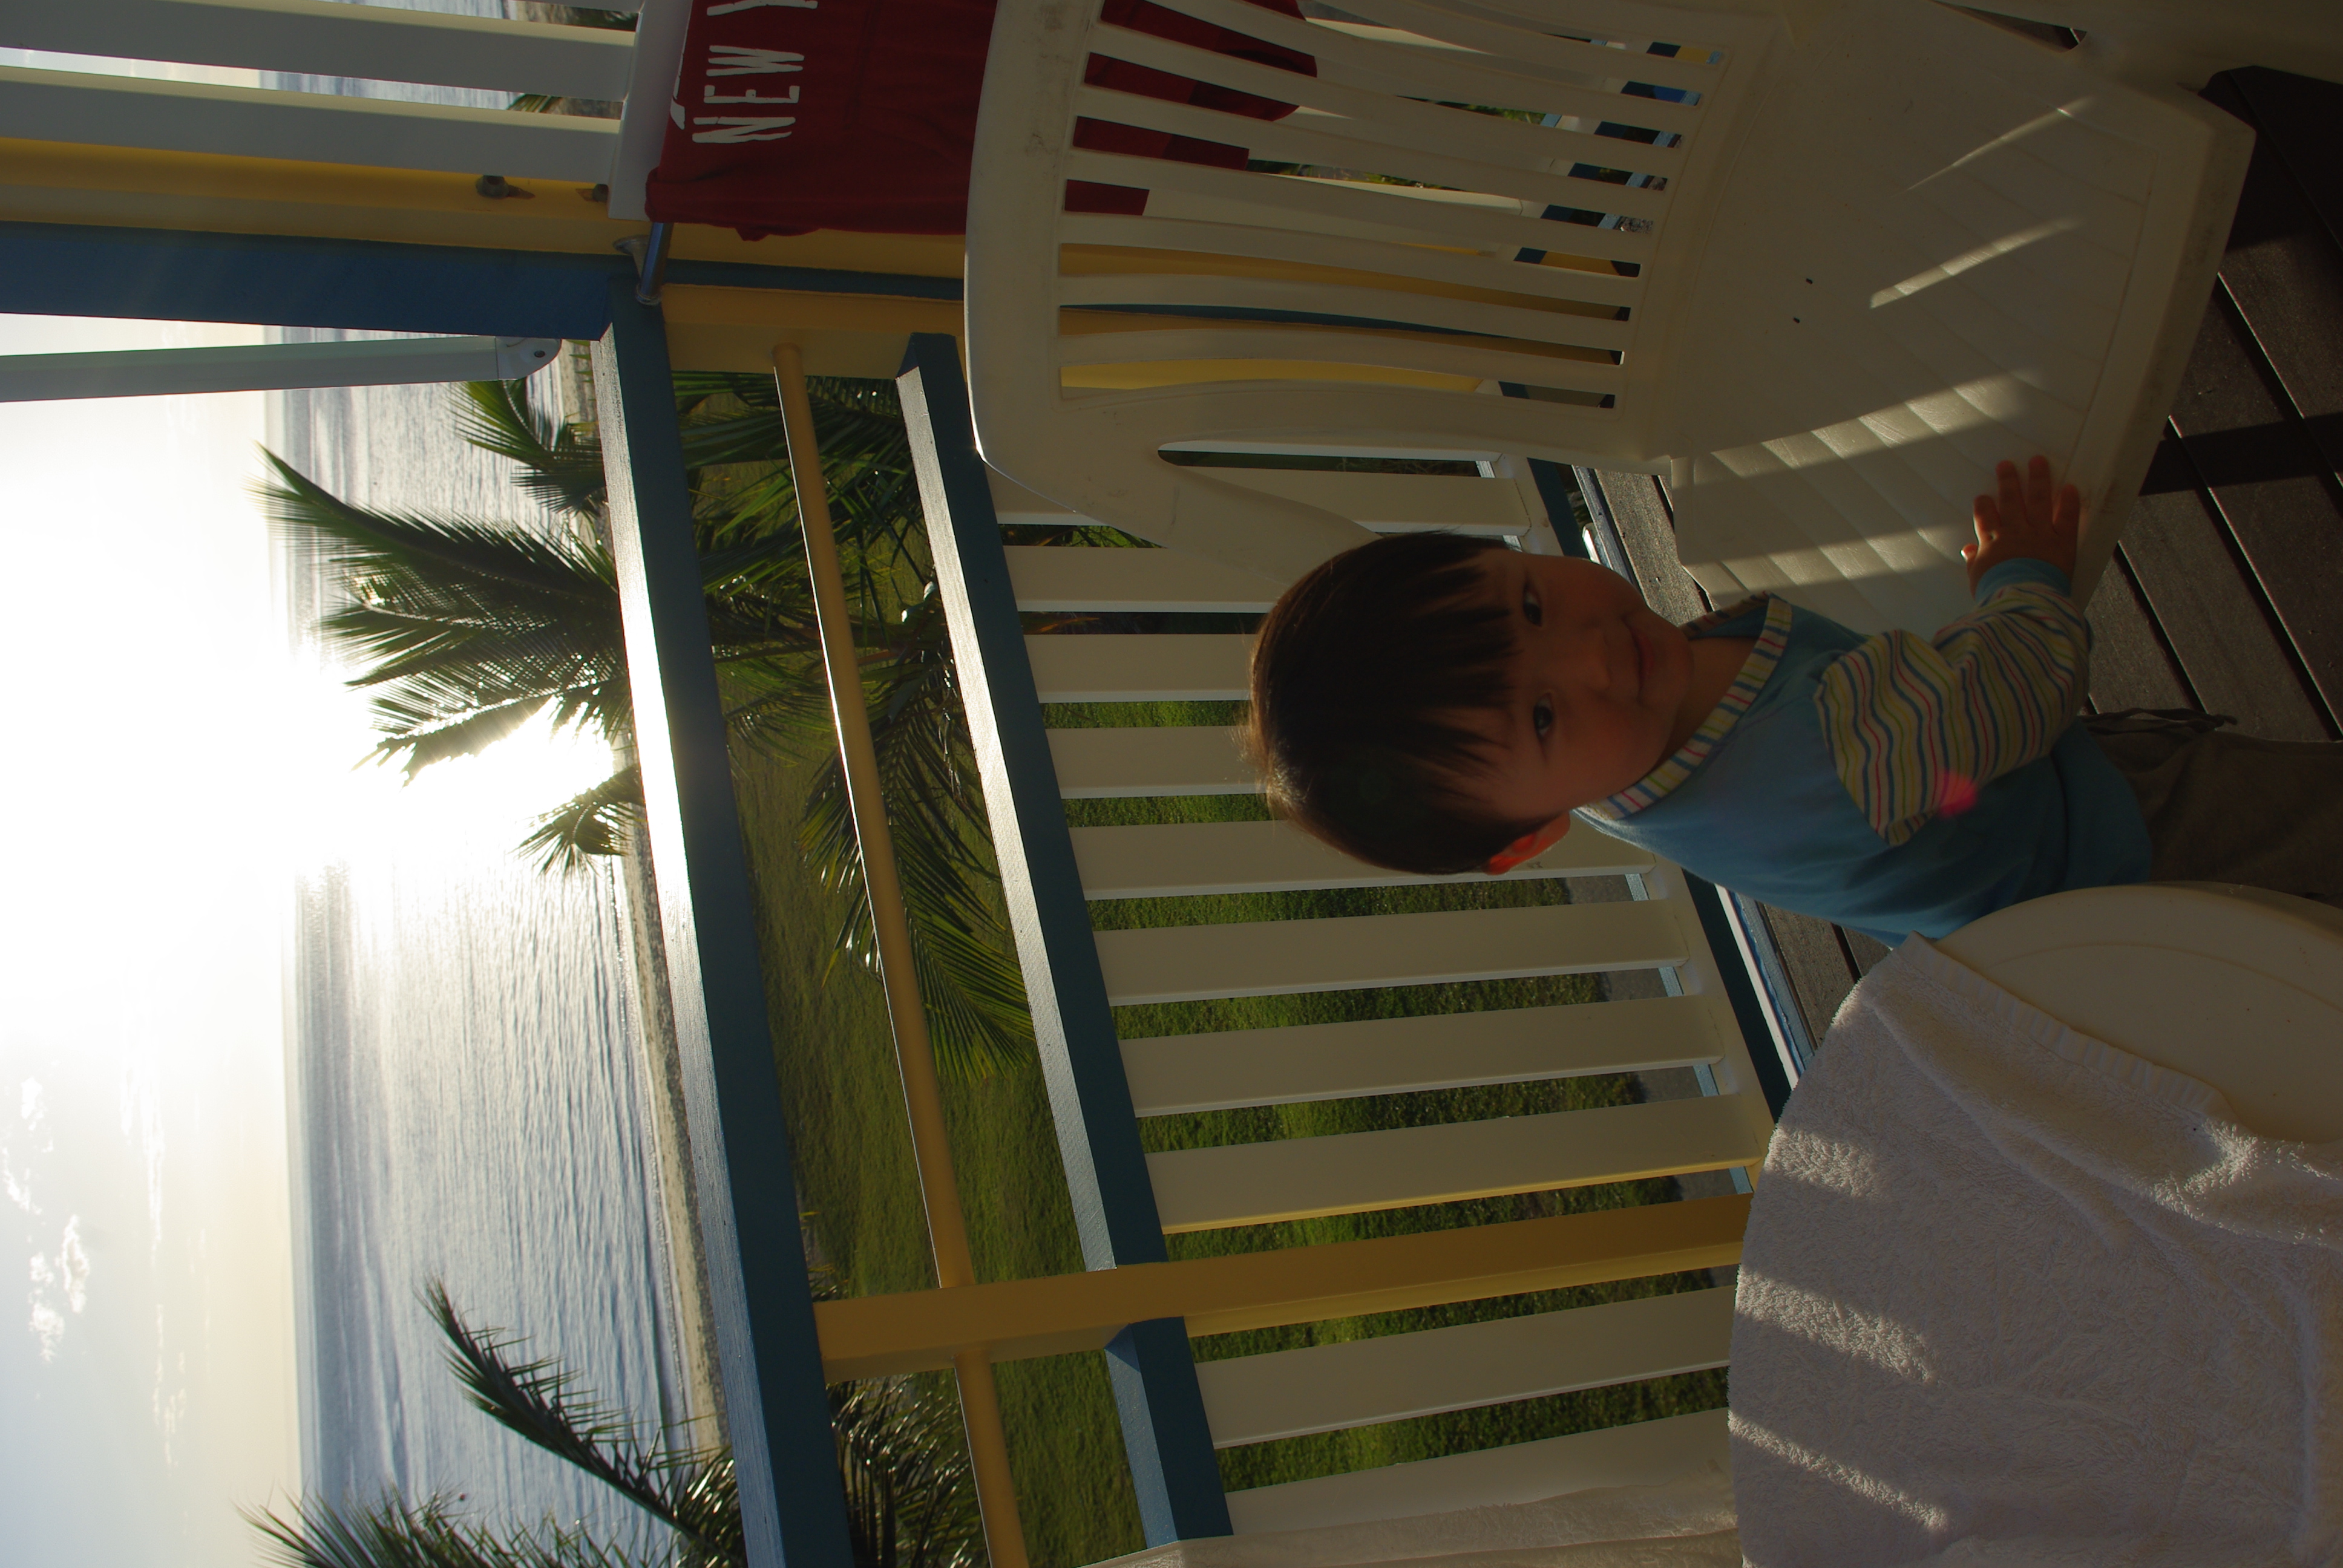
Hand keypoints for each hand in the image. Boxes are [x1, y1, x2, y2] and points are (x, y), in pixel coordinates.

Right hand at [1966, 456, 2079, 592]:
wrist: (2022, 600)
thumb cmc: (1997, 593)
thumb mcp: (1978, 579)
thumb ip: (1974, 563)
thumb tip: (1968, 551)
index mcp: (1992, 542)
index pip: (1985, 516)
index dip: (1984, 505)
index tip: (1983, 497)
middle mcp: (2015, 532)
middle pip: (2010, 500)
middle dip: (2008, 481)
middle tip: (2007, 464)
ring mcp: (2039, 534)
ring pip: (2038, 501)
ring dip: (2038, 479)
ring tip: (2038, 461)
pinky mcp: (2062, 542)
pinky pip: (2067, 518)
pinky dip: (2069, 503)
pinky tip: (2070, 487)